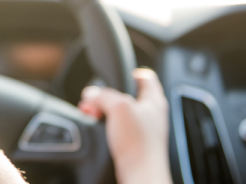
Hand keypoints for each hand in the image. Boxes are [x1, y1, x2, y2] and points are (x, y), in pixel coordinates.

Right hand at [78, 68, 171, 183]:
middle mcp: (150, 114)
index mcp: (154, 101)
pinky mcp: (133, 142)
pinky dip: (105, 123)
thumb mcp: (118, 107)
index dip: (130, 72)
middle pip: (127, 94)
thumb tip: (91, 94)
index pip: (145, 77)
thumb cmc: (138, 143)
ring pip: (119, 111)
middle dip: (107, 94)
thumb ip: (103, 95)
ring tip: (91, 111)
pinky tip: (96, 125)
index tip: (116, 75)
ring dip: (103, 109)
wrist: (139, 174)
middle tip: (95, 97)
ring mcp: (142, 129)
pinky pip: (116, 126)